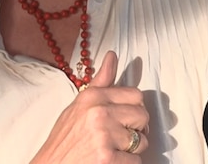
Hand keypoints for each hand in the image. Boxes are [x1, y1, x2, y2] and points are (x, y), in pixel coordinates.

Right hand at [30, 51, 149, 162]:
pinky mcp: (107, 159)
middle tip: (119, 137)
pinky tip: (110, 161)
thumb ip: (101, 82)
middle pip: (143, 116)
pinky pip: (136, 160)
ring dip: (131, 150)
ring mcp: (104, 136)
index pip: (136, 95)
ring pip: (142, 141)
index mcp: (93, 97)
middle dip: (136, 129)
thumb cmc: (65, 138)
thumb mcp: (78, 105)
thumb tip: (112, 55)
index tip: (125, 119)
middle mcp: (99, 113)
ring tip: (112, 149)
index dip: (133, 109)